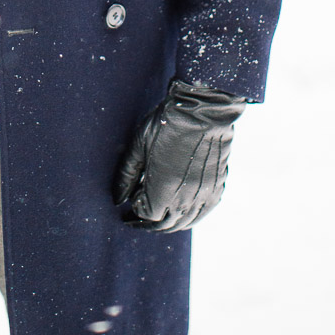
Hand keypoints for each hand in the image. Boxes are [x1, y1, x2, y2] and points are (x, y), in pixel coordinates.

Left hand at [113, 78, 245, 231]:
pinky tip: (179, 209)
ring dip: (168, 222)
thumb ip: (127, 175)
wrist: (203, 110)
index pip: (147, 214)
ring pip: (184, 223)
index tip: (132, 197)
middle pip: (165, 224)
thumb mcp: (139, 146)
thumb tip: (118, 200)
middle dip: (148, 222)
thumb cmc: (167, 124)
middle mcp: (185, 199)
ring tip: (156, 215)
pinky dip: (188, 216)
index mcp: (163, 190)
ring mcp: (203, 195)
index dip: (137, 208)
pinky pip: (201, 213)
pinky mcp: (217, 188)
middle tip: (137, 216)